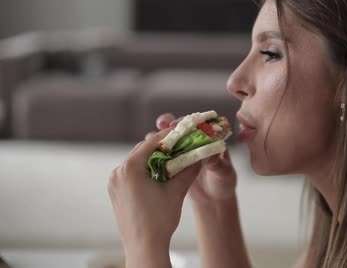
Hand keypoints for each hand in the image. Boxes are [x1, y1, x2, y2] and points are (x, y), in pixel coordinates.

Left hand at [107, 128, 200, 264]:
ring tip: (173, 159)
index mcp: (130, 168)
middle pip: (142, 150)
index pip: (152, 142)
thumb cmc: (159, 220)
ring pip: (137, 162)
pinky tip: (161, 174)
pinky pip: (132, 174)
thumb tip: (201, 154)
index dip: (170, 135)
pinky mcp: (116, 192)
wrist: (144, 247)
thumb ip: (189, 169)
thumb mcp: (177, 191)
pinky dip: (146, 170)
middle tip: (181, 144)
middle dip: (162, 147)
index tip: (183, 131)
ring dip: (154, 158)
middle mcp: (118, 172)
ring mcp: (114, 183)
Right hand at [156, 113, 237, 205]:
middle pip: (175, 127)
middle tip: (161, 124)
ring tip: (150, 141)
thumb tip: (210, 154)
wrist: (214, 200)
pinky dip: (151, 155)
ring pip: (164, 140)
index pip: (194, 124)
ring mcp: (178, 153)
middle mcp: (191, 142)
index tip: (176, 124)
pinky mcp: (169, 165)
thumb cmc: (223, 182)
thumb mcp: (223, 172)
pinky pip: (158, 157)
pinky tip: (146, 158)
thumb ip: (217, 163)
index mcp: (206, 138)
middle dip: (166, 123)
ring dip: (155, 138)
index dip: (185, 122)